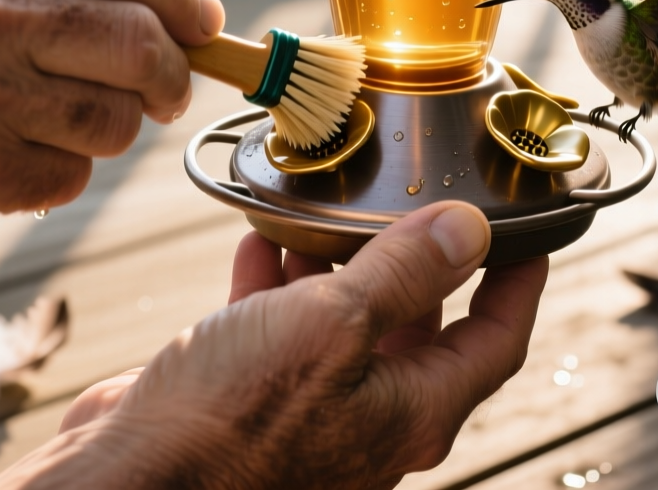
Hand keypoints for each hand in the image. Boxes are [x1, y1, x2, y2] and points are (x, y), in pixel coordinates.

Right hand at [0, 203, 547, 488]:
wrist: (128, 480)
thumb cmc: (227, 426)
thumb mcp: (332, 326)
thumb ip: (404, 274)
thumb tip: (470, 231)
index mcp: (413, 409)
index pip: (497, 339)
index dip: (519, 281)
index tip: (528, 230)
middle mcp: (370, 414)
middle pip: (418, 323)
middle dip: (408, 255)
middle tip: (402, 195)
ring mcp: (309, 409)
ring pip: (343, 320)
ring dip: (335, 260)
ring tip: (320, 207)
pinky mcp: (250, 400)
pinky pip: (280, 330)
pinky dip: (275, 282)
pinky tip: (259, 238)